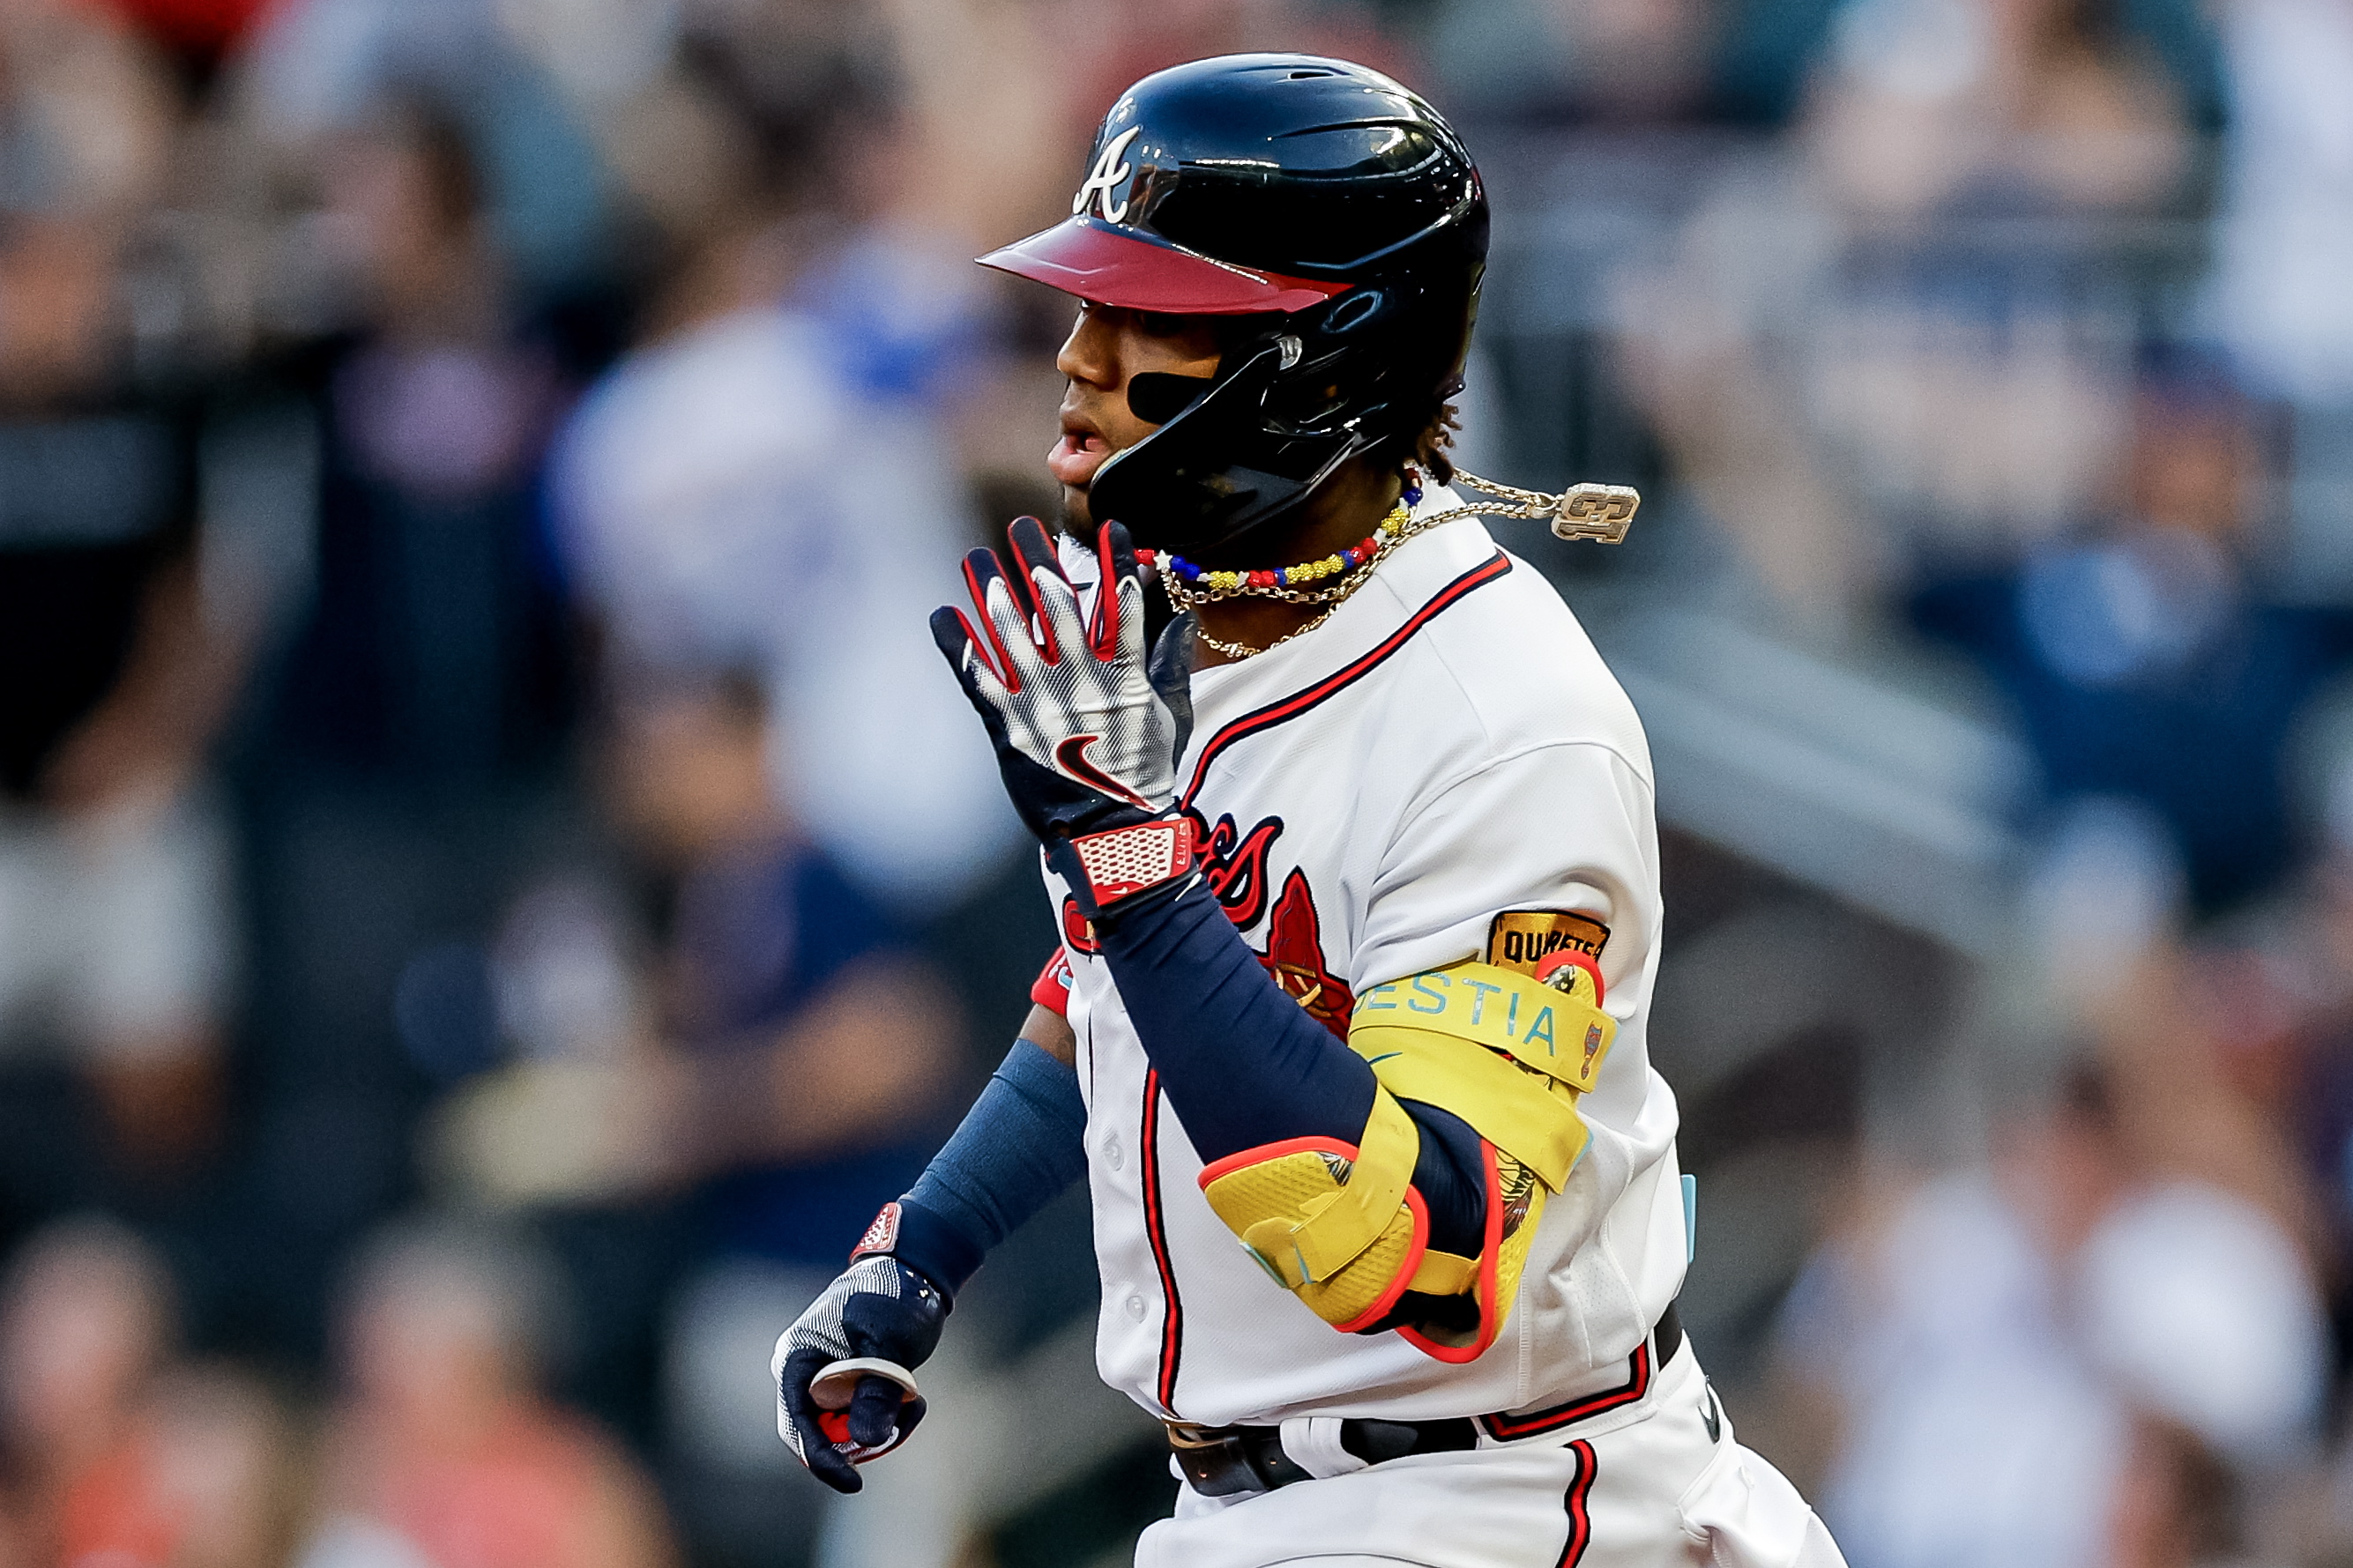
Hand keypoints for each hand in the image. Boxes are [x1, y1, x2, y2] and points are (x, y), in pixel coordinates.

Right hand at [773, 1255, 945, 1493]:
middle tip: (900, 1427)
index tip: (853, 1483)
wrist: (914, 1269)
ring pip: (843, 1430)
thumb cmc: (895, 1297)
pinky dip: (886, 1417)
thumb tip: (867, 1440)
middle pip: (818, 1432)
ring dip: (880, 1427)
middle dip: (860, 1442)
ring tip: (914, 1402)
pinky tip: (912, 1399)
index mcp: (797, 1357)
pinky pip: (859, 1418)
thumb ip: (876, 1391)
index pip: (797, 1423)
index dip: (821, 1458)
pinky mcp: (846, 1384)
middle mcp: (803, 1371)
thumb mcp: (889, 1345)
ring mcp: (823, 1379)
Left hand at [931, 518, 1197, 916]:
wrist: (1112, 834)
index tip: (1110, 526)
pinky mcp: (1008, 727)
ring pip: (1010, 632)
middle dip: (1038, 560)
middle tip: (1021, 528)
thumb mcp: (1172, 718)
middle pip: (1056, 604)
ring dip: (991, 589)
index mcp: (1125, 674)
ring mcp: (1042, 701)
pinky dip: (957, 644)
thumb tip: (1184, 620)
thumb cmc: (1144, 777)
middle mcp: (1082, 679)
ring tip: (976, 558)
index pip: (1122, 604)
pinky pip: (975, 677)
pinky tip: (941, 614)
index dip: (1116, 561)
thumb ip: (1173, 665)